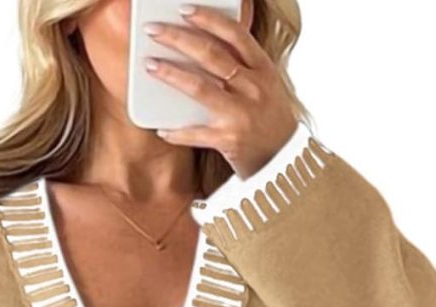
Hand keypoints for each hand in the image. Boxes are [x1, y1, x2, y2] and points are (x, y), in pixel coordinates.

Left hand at [145, 5, 299, 179]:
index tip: (184, 9)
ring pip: (199, 87)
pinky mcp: (230, 141)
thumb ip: (244, 66)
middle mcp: (253, 88)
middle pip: (211, 55)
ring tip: (150, 65)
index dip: (208, 18)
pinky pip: (196, 133)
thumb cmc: (270, 121)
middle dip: (178, 38)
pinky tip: (161, 128)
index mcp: (263, 69)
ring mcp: (241, 114)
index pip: (235, 34)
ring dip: (171, 74)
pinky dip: (177, 132)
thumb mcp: (266, 86)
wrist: (286, 163)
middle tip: (154, 30)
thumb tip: (205, 46)